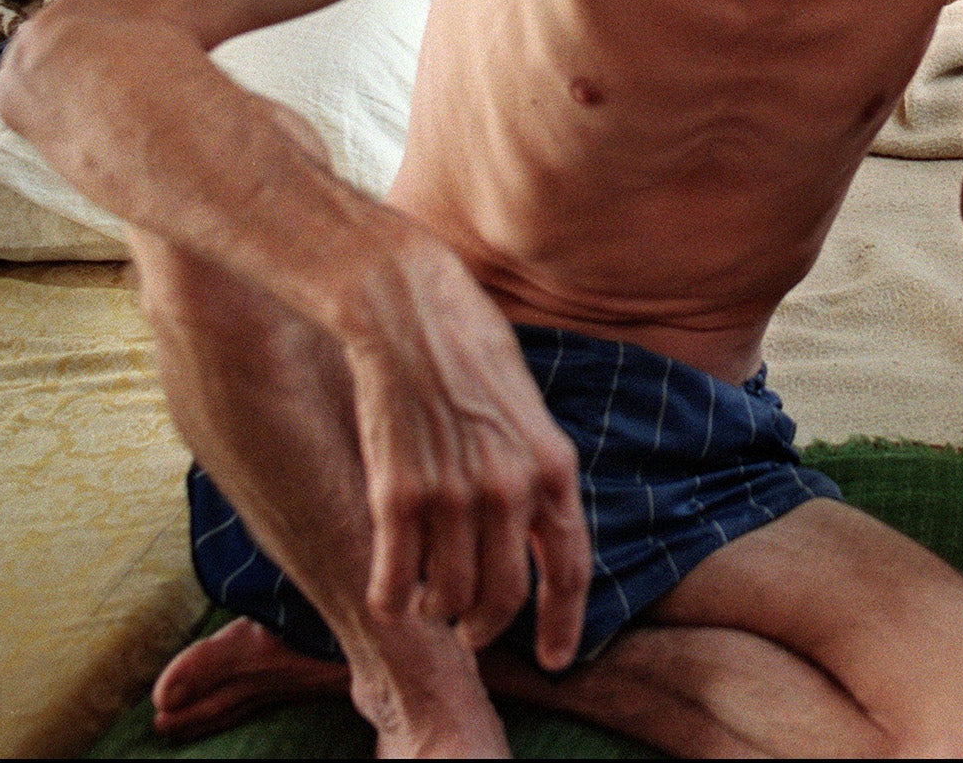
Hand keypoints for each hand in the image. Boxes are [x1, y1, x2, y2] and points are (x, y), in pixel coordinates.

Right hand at [340, 230, 593, 668]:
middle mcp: (510, 488)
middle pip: (504, 598)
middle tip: (473, 632)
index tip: (559, 658)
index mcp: (553, 465)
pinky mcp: (397, 493)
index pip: (571, 569)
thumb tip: (532, 526)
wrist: (405, 304)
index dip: (565, 623)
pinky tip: (391, 594)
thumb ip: (531, 467)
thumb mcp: (525, 405)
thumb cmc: (465, 341)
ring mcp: (453, 494)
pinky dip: (393, 598)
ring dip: (439, 611)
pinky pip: (396, 579)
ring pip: (449, 597)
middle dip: (488, 628)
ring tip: (430, 602)